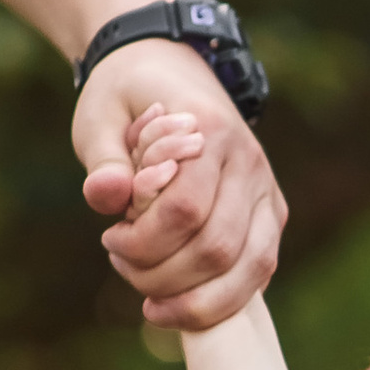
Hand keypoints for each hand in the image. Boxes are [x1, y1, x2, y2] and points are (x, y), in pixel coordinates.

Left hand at [76, 42, 285, 327]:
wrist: (169, 67)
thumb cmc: (127, 98)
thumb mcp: (98, 117)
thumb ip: (103, 161)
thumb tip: (106, 198)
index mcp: (209, 132)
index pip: (185, 211)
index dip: (143, 242)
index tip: (109, 239)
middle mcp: (249, 164)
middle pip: (218, 249)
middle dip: (163, 276)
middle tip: (122, 264)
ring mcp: (267, 192)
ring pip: (251, 269)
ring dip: (196, 300)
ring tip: (150, 297)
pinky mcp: (270, 216)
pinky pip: (258, 270)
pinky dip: (221, 299)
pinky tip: (180, 302)